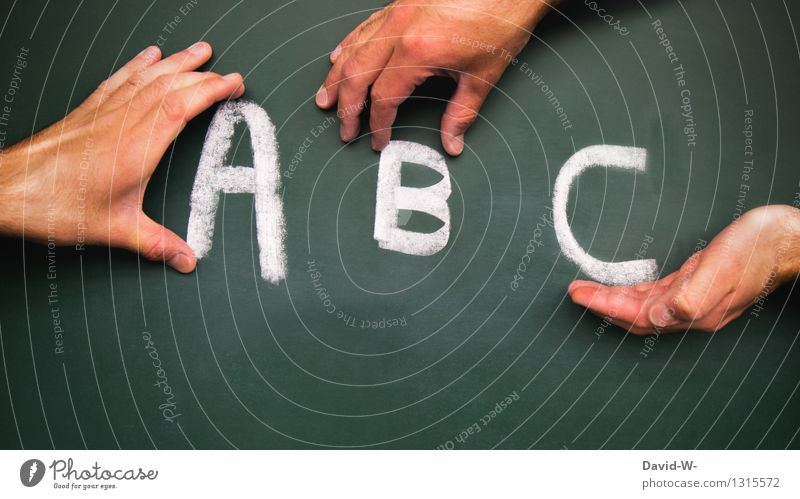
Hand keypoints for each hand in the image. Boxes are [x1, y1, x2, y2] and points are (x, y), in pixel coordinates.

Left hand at [0, 42, 243, 272]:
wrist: (9, 189)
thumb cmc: (55, 205)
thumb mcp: (114, 230)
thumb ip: (156, 244)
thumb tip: (186, 259)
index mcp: (136, 148)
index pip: (181, 106)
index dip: (210, 90)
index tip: (233, 84)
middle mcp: (122, 123)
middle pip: (169, 86)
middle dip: (203, 75)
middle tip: (229, 73)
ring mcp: (104, 113)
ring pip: (147, 78)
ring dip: (177, 63)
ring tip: (199, 51)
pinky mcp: (88, 112)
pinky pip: (120, 79)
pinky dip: (139, 65)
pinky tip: (149, 57)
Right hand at [315, 0, 555, 155]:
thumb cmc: (499, 23)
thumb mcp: (482, 77)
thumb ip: (461, 114)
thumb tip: (452, 142)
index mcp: (417, 52)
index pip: (384, 98)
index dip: (378, 124)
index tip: (378, 140)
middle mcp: (399, 30)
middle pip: (357, 75)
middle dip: (348, 107)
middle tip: (345, 131)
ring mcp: (396, 14)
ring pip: (354, 50)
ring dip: (337, 77)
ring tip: (326, 99)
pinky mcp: (401, 4)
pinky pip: (364, 29)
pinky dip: (348, 46)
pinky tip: (339, 57)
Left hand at [568, 205, 799, 333]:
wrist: (787, 239)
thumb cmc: (758, 249)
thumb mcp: (723, 268)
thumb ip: (691, 296)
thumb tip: (660, 316)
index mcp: (694, 311)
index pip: (637, 315)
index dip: (605, 306)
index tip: (579, 294)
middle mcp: (690, 311)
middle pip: (634, 316)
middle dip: (602, 305)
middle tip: (575, 291)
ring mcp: (693, 300)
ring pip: (642, 307)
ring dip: (613, 300)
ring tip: (587, 289)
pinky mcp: (695, 285)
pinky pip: (655, 296)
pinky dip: (633, 293)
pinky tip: (622, 288)